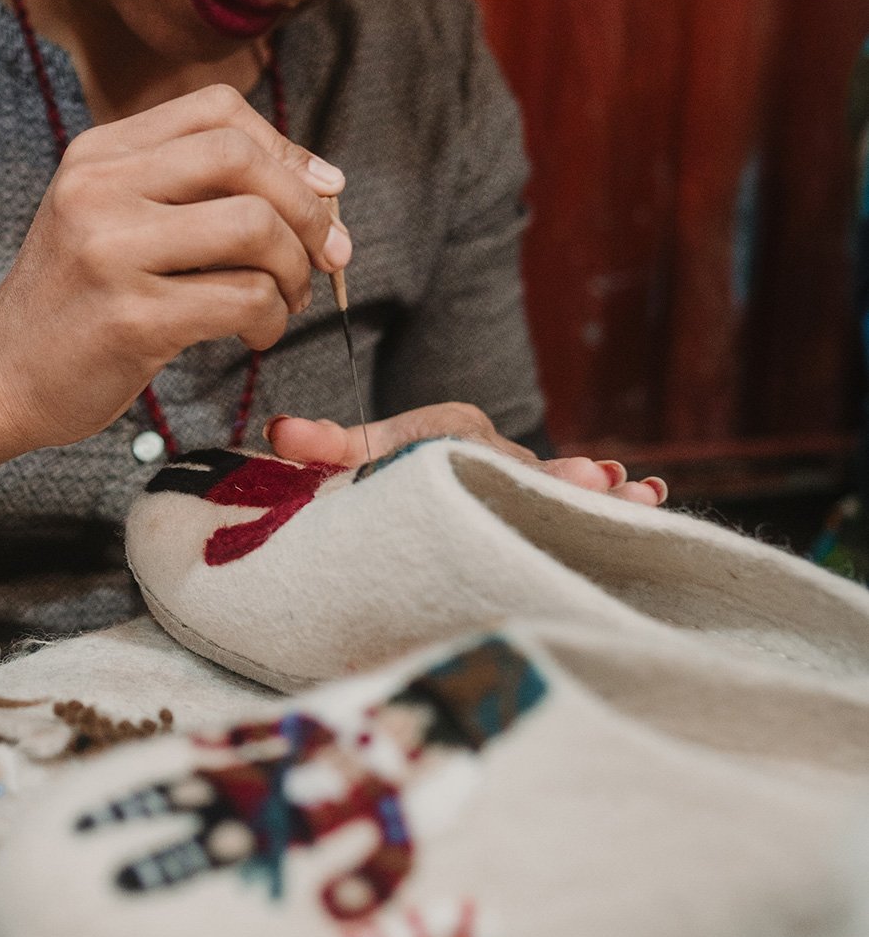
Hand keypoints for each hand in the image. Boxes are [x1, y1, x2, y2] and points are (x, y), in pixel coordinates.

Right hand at [0, 84, 351, 455]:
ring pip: (253, 226)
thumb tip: (323, 182)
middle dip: (305, 208)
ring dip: (295, 268)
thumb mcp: (113, 218)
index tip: (317, 194)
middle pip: (241, 157)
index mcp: (98, 153)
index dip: (285, 148)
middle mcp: (97, 188)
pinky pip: (243, 298)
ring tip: (286, 299)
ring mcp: (110, 251)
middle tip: (326, 253)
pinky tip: (256, 333)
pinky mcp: (130, 318)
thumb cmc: (77, 301)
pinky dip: (271, 318)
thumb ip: (195, 189)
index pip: (218, 110)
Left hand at [266, 402, 667, 506]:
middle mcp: (500, 453)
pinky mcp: (542, 506)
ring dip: (604, 494)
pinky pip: (580, 506)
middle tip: (604, 480)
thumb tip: (278, 431)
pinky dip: (620, 503)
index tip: (551, 465)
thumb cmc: (387, 463)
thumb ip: (327, 445)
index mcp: (454, 434)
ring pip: (565, 487)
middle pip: (533, 468)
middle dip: (567, 479)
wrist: (417, 466)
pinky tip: (659, 502)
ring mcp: (527, 479)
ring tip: (645, 497)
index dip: (506, 463)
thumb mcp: (358, 453)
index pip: (478, 448)